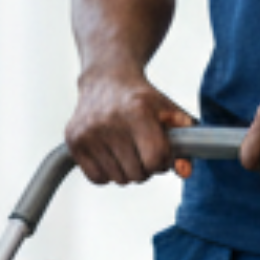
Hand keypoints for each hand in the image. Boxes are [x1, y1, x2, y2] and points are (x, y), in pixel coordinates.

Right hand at [65, 68, 192, 186]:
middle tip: (143, 149)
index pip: (155, 159)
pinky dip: (107, 173)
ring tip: (127, 149)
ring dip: (127, 171)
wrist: (107, 79)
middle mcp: (109, 121)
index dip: (163, 162)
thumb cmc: (143, 99)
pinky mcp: (73, 140)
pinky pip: (97, 179)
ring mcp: (88, 132)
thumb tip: (185, 171)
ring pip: (118, 179)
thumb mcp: (170, 112)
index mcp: (138, 111)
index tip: (161, 152)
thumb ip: (186, 142)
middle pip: (137, 174)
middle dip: (146, 167)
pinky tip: (110, 153)